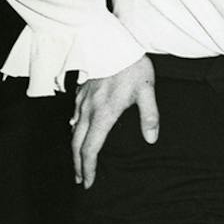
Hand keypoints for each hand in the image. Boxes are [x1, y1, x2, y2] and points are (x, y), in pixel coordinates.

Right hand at [71, 56, 158, 188]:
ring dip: (75, 149)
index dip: (88, 168)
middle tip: (81, 180)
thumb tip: (151, 140)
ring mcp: (81, 100)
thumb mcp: (147, 90)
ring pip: (73, 130)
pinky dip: (74, 130)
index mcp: (104, 114)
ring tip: (79, 162)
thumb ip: (150, 116)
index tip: (89, 182)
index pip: (91, 148)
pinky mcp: (80, 91)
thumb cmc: (132, 65)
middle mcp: (88, 110)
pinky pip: (73, 116)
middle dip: (78, 164)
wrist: (111, 41)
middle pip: (76, 144)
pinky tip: (75, 130)